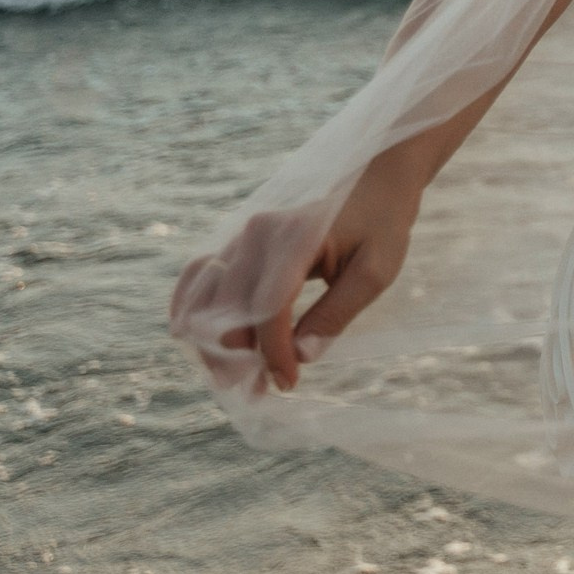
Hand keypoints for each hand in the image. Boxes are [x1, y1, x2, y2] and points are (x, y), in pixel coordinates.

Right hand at [174, 158, 422, 392]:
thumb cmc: (381, 227)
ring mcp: (241, 234)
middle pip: (227, 308)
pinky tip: (199, 341)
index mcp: (296, 237)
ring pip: (204, 296)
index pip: (268, 307)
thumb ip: (337, 313)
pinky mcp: (235, 242)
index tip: (288, 383)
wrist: (374, 182)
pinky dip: (192, 311)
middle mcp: (257, 233)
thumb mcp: (377, 271)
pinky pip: (198, 277)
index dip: (272, 352)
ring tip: (232, 376)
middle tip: (257, 391)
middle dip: (237, 357)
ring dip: (211, 342)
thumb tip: (301, 357)